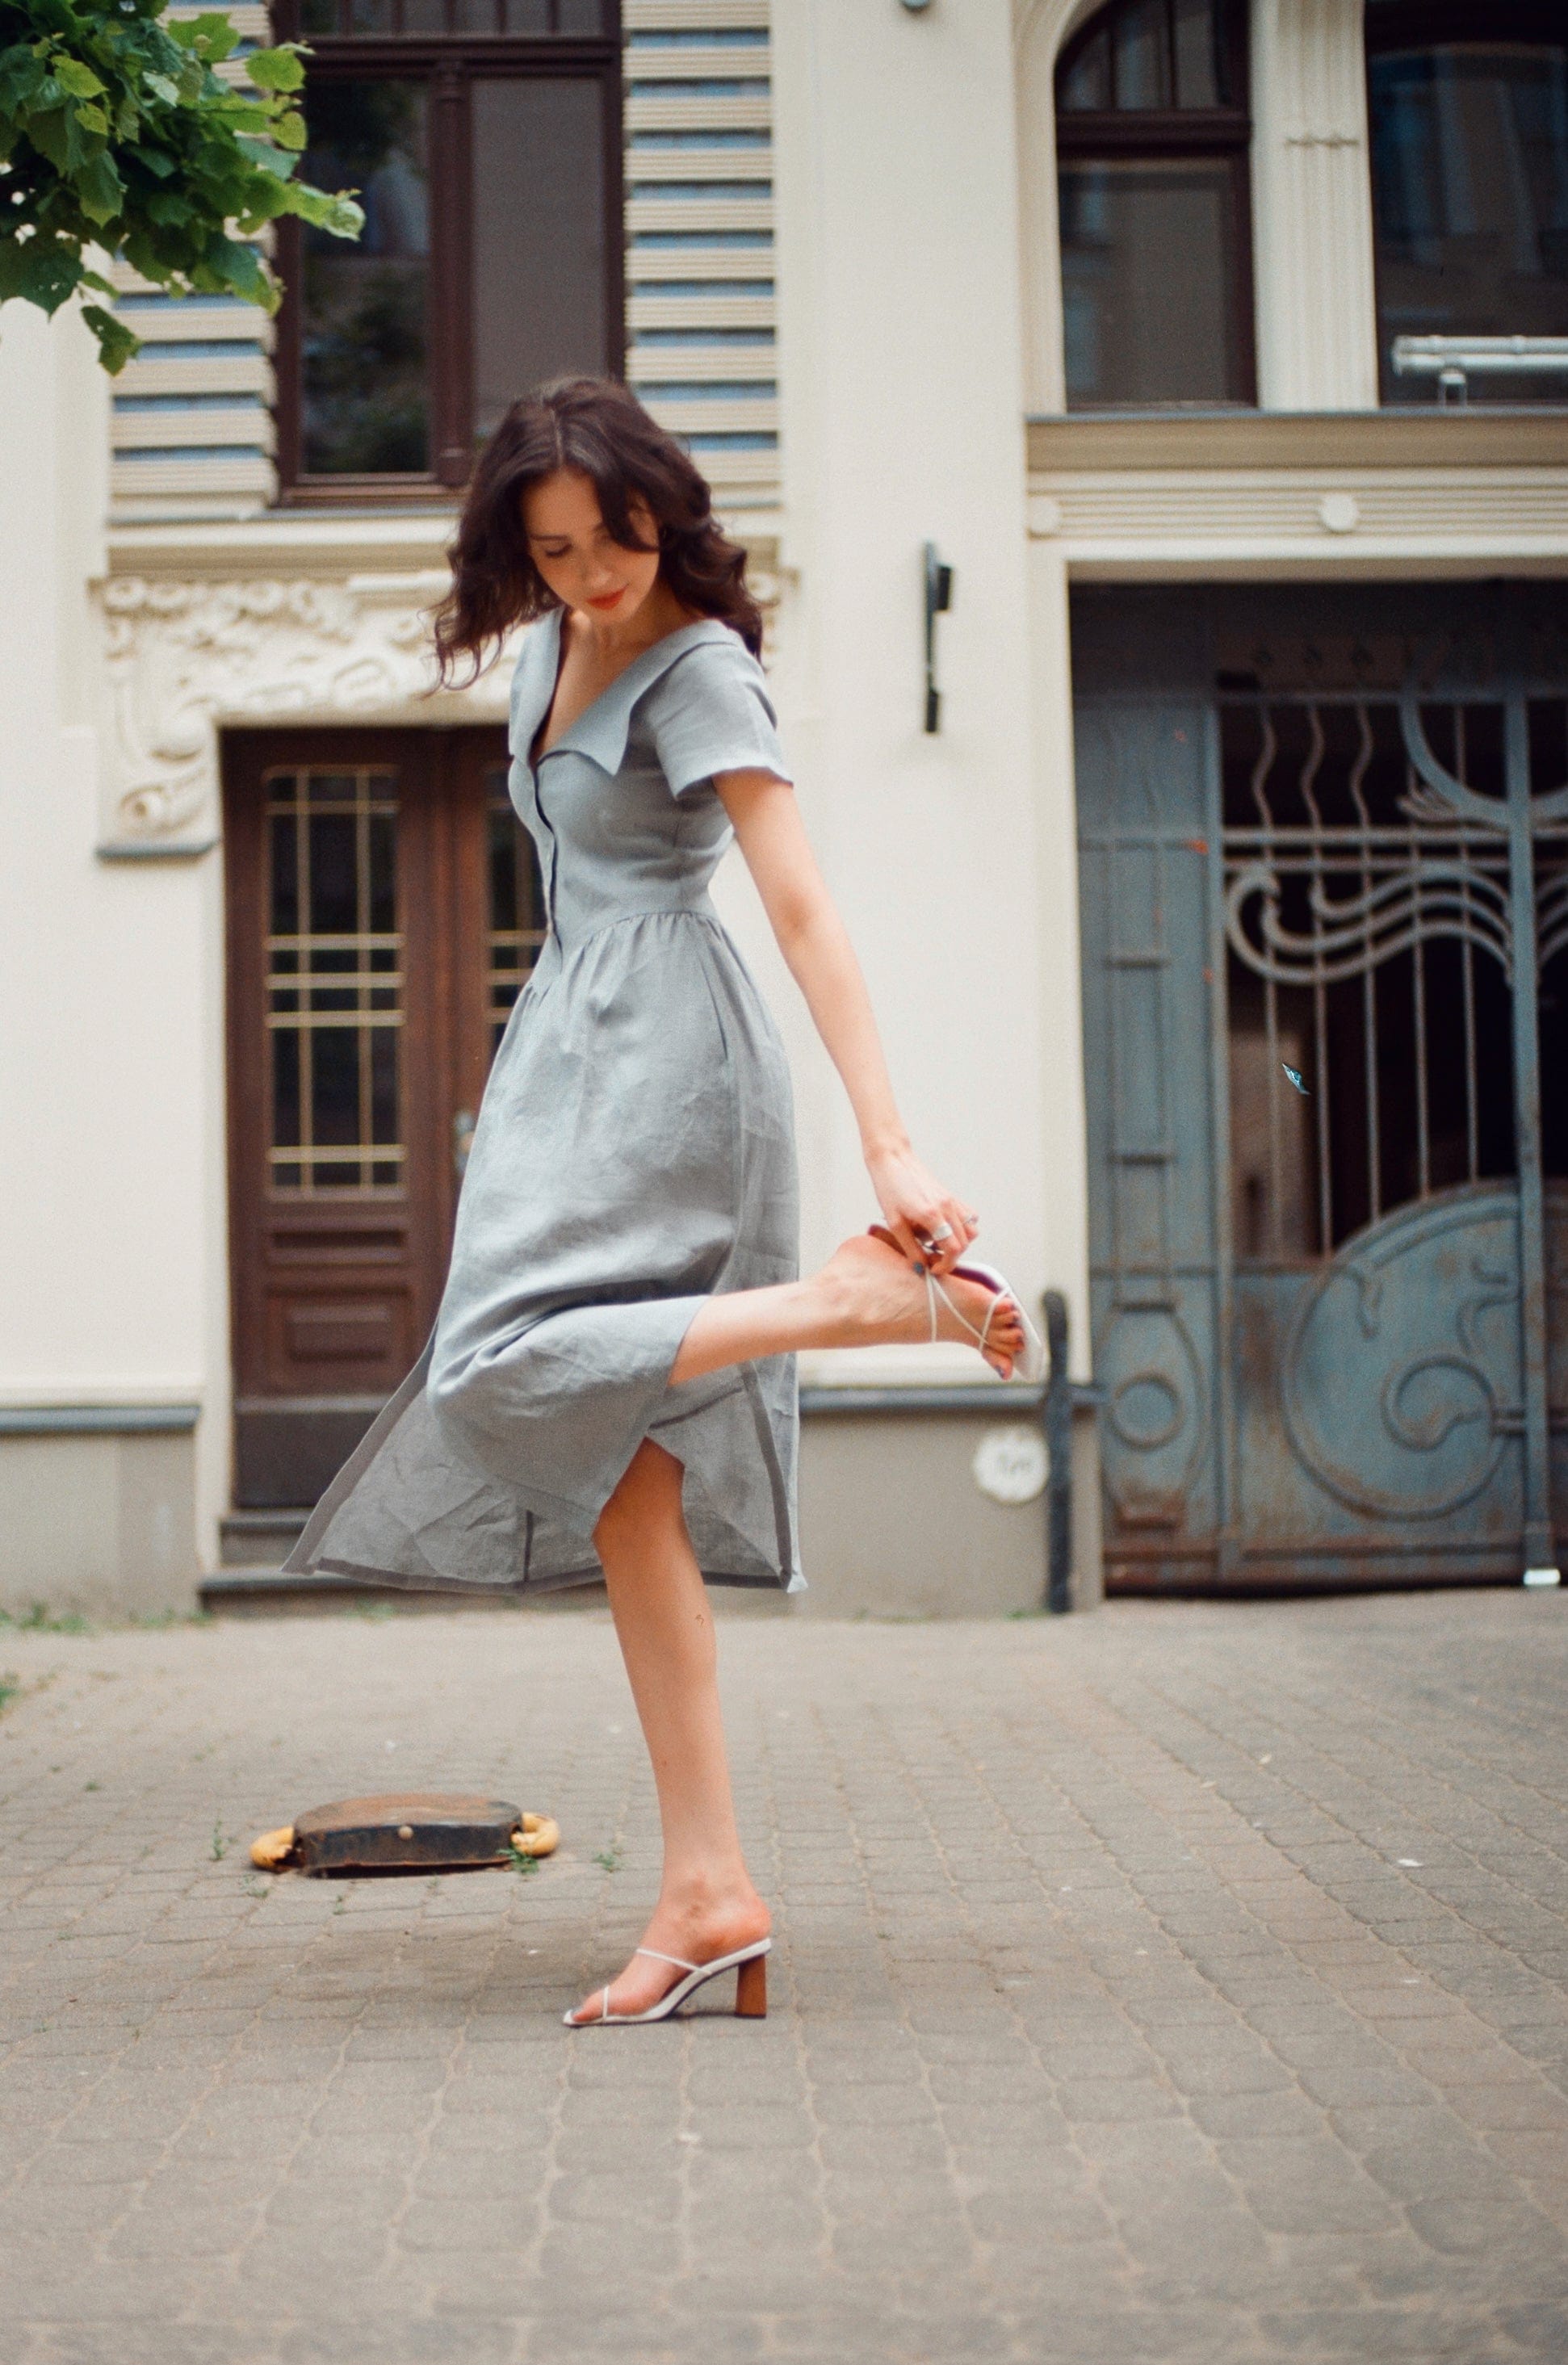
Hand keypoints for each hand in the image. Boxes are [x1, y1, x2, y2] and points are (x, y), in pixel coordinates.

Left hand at [865, 1144, 977, 1276]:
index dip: (946, 1265)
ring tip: (936, 1242)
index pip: (953, 1249)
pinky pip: (969, 1217)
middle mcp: (947, 1207)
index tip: (933, 1270)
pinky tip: (942, 1228)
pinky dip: (962, 1228)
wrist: (893, 1160)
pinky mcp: (952, 1196)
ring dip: (959, 1242)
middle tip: (931, 1258)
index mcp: (932, 1215)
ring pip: (971, 1231)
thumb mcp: (895, 1223)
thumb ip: (910, 1247)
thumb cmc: (890, 1189)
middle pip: (965, 1243)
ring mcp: (952, 1200)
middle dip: (951, 1257)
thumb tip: (921, 1268)